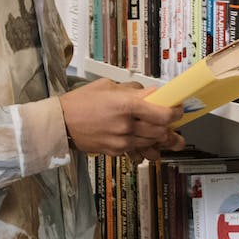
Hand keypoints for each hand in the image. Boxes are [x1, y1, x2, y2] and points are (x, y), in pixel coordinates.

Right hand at [59, 78, 185, 160]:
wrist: (61, 124)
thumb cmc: (81, 101)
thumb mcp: (107, 86)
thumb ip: (132, 90)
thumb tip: (152, 93)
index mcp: (125, 104)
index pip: (162, 113)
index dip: (175, 112)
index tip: (177, 109)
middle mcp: (126, 125)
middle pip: (161, 131)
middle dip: (171, 128)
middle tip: (174, 123)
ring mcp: (121, 141)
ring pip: (152, 143)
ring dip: (161, 139)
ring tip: (168, 136)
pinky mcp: (116, 151)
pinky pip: (138, 150)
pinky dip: (145, 146)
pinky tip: (148, 143)